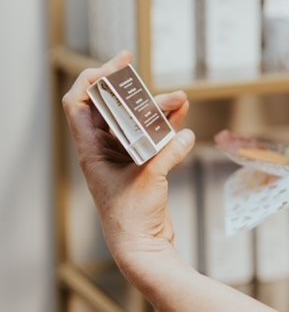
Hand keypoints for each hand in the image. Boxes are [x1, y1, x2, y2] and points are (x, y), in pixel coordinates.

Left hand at [61, 52, 195, 270]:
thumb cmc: (132, 218)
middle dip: (134, 92)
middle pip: (114, 108)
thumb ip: (167, 153)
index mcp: (92, 150)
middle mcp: (105, 150)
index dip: (94, 79)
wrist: (142, 246)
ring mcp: (124, 158)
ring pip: (138, 122)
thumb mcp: (149, 180)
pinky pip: (154, 138)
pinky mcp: (143, 167)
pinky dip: (167, 127)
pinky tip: (182, 118)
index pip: (81, 103)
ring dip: (157, 109)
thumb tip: (184, 134)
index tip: (117, 65)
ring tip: (181, 99)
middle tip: (147, 78)